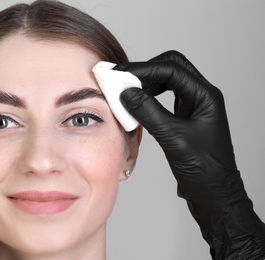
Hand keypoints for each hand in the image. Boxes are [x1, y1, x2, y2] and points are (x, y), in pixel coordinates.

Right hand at [118, 50, 264, 258]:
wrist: (214, 195)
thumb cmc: (204, 171)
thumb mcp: (173, 138)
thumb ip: (149, 112)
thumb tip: (127, 93)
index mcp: (205, 97)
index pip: (172, 69)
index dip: (144, 69)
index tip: (121, 75)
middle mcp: (201, 97)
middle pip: (172, 68)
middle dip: (146, 71)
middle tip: (123, 79)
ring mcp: (193, 107)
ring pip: (168, 82)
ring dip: (147, 84)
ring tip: (127, 92)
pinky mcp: (185, 118)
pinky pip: (164, 99)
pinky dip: (149, 98)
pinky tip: (136, 106)